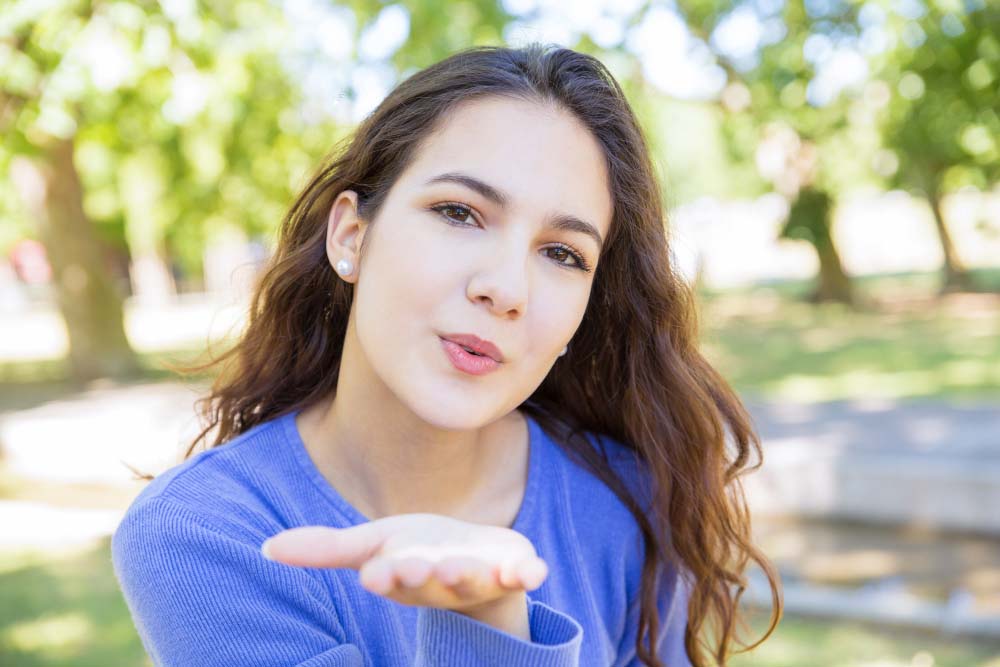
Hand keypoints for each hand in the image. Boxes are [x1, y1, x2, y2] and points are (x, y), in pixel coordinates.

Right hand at [261, 513, 548, 612]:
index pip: (389, 578)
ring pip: (473, 579)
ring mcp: (480, 577)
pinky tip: (534, 572)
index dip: (384, 576)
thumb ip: (327, 549)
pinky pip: (523, 576)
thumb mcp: (373, 546)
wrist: (477, 565)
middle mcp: (440, 581)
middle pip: (429, 580)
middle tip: (412, 567)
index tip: (374, 573)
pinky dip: (528, 575)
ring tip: (463, 566)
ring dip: (468, 574)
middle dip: (421, 575)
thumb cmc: (418, 554)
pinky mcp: (514, 571)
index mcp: (403, 576)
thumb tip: (267, 549)